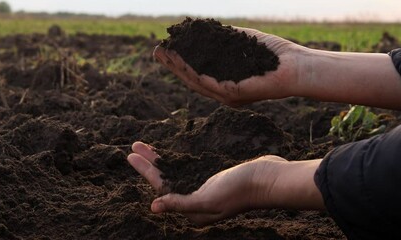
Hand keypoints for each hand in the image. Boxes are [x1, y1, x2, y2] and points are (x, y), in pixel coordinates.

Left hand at [127, 141, 287, 225]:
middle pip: (165, 179)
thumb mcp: (208, 199)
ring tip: (145, 145)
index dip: (145, 171)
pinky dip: (177, 158)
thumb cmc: (240, 190)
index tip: (131, 155)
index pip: (161, 188)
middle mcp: (196, 201)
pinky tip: (172, 152)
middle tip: (134, 146)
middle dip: (149, 163)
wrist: (268, 178)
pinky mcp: (212, 178)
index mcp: (192, 210)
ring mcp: (204, 188)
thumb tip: (154, 207)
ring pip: (176, 172)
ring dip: (160, 158)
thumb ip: (181, 203)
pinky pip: (188, 167)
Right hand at [154, 27, 306, 105]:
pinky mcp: (234, 94)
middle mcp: (224, 91)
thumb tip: (205, 29)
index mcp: (226, 80)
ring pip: (196, 80)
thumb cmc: (275, 55)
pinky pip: (208, 82)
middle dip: (173, 63)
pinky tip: (180, 61)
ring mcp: (228, 95)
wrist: (298, 67)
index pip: (198, 70)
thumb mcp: (243, 42)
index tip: (167, 46)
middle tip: (157, 50)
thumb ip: (225, 39)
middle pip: (192, 77)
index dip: (180, 59)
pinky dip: (192, 70)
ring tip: (163, 53)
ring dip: (177, 67)